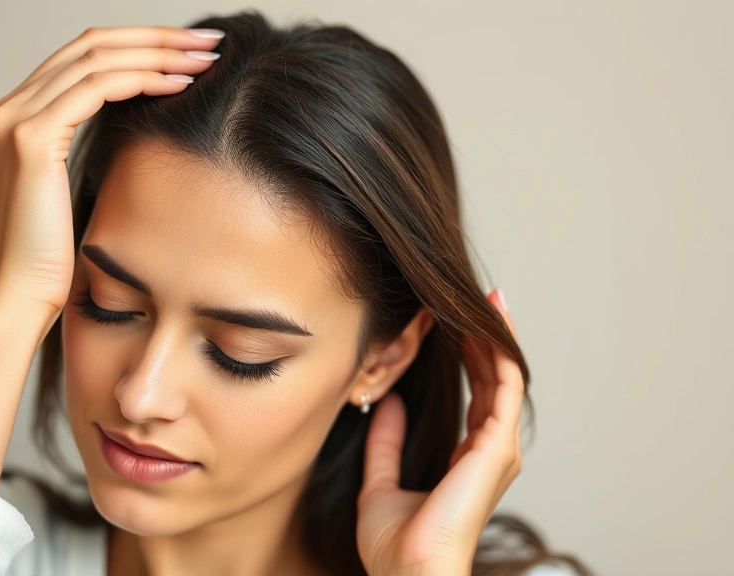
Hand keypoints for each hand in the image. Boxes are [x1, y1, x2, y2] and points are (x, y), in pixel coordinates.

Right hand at [0, 26, 222, 320]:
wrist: (16, 302)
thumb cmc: (50, 263)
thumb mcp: (72, 195)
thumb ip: (89, 155)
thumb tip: (141, 133)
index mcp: (18, 119)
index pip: (84, 58)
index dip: (140, 46)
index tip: (190, 52)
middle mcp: (9, 109)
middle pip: (91, 45)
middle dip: (156, 38)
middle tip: (208, 41)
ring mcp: (15, 121)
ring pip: (96, 58)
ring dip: (158, 51)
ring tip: (205, 57)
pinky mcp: (30, 140)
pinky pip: (96, 87)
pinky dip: (142, 77)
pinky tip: (180, 83)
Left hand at [356, 288, 522, 575]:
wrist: (410, 572)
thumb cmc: (398, 546)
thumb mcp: (381, 484)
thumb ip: (386, 444)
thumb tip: (386, 405)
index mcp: (469, 459)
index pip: (476, 395)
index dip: (470, 358)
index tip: (457, 323)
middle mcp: (491, 451)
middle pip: (494, 379)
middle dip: (485, 337)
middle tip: (476, 298)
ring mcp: (498, 448)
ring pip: (503, 376)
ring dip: (493, 336)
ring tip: (484, 299)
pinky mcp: (497, 445)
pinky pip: (504, 385)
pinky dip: (497, 351)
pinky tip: (485, 323)